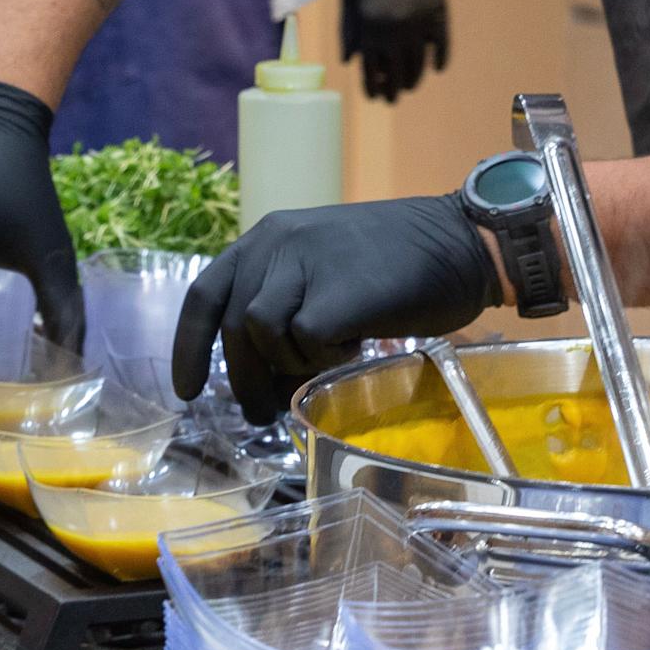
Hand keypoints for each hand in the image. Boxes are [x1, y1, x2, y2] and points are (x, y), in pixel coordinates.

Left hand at [174, 195, 496, 422]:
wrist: (461, 241)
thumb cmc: (400, 262)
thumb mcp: (325, 265)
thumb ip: (286, 301)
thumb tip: (260, 374)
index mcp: (268, 236)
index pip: (205, 295)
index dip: (190, 347)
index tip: (187, 390)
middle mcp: (277, 243)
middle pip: (234, 328)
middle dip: (244, 380)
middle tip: (265, 412)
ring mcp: (305, 264)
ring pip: (264, 336)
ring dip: (292, 362)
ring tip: (333, 358)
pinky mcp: (336, 292)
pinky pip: (305, 342)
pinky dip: (325, 356)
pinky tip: (356, 346)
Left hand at [339, 0, 448, 102]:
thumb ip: (348, 32)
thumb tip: (350, 62)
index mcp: (369, 27)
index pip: (371, 69)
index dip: (372, 86)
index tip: (373, 95)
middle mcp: (395, 30)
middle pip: (396, 73)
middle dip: (392, 90)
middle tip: (391, 99)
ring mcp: (419, 23)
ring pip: (419, 64)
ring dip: (414, 79)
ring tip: (410, 86)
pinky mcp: (438, 13)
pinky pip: (442, 45)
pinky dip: (440, 60)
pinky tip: (436, 68)